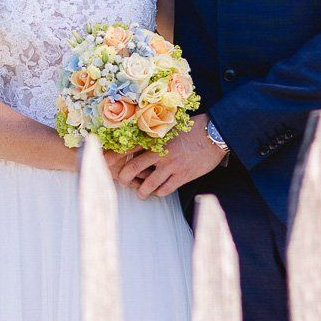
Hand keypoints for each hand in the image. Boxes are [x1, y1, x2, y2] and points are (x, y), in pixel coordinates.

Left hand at [109, 117, 226, 198]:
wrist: (215, 134)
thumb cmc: (193, 128)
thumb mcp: (171, 127)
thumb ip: (156, 135)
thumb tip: (142, 141)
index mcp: (156, 138)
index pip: (128, 148)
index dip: (114, 156)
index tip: (105, 163)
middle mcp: (160, 153)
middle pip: (133, 168)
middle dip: (123, 178)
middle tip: (122, 182)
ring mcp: (171, 166)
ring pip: (148, 184)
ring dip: (142, 191)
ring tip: (141, 193)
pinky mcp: (183, 176)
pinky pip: (165, 190)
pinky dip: (159, 193)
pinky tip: (158, 192)